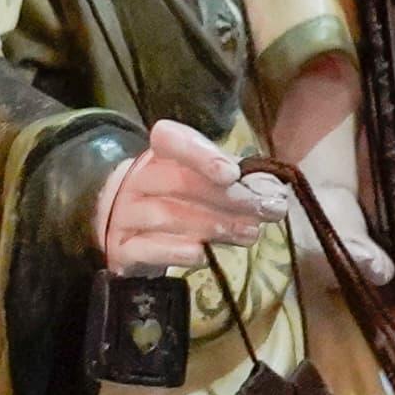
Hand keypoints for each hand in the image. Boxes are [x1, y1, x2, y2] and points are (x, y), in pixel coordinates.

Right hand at [94, 120, 283, 272]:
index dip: (200, 154)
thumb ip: (234, 185)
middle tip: (263, 211)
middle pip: (177, 182)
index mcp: (156, 156)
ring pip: (165, 215)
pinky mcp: (120, 249)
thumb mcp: (201, 186)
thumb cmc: (174, 205)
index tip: (232, 174)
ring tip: (248, 235)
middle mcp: (135, 180)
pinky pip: (145, 248)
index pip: (169, 140)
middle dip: (226, 197)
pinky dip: (175, 251)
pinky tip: (202, 255)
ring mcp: (123, 215)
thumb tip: (273, 195)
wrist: (128, 237)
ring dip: (212, 225)